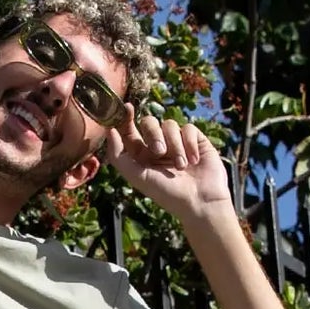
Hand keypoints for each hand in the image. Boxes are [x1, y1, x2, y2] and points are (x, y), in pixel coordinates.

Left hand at [102, 111, 233, 225]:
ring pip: (169, 124)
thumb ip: (118, 155)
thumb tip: (109, 131)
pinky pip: (187, 128)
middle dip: (153, 134)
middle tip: (160, 152)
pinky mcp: (195, 140)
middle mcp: (158, 147)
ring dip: (174, 145)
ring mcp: (176, 143)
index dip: (126, 118)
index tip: (127, 108)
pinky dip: (189, 143)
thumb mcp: (137, 176)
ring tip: (181, 166)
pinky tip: (194, 160)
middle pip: (149, 123)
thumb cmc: (167, 193)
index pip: (130, 131)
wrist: (200, 201)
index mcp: (141, 156)